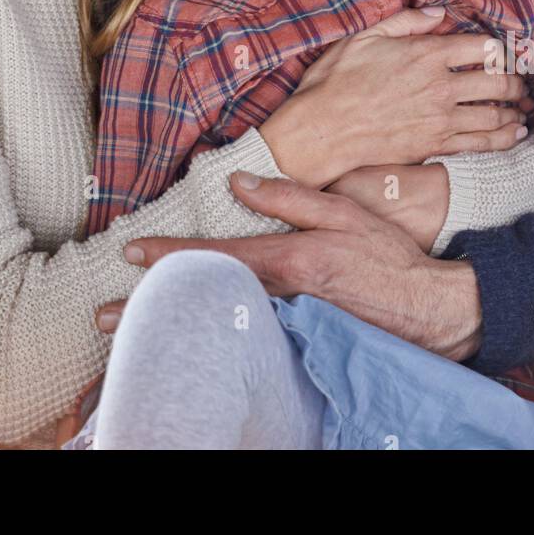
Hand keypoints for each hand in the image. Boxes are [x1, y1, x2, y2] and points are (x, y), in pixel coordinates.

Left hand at [118, 172, 483, 360]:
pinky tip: (188, 351)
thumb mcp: (342, 211)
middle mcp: (282, 299)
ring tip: (131, 335)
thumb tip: (238, 182)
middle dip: (151, 309)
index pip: (216, 256)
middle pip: (203, 300)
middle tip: (103, 315)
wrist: (430, 311)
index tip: (131, 253)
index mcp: (289, 260)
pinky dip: (211, 348)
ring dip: (173, 330)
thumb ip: (289, 197)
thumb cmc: (387, 255)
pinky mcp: (298, 347)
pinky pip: (243, 347)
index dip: (170, 254)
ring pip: (216, 327)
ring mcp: (288, 328)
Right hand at [259, 6, 532, 187]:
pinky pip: (481, 143)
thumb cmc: (336, 80)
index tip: (508, 52)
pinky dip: (504, 138)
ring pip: (495, 114)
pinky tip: (516, 133)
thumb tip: (436, 13)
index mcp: (427, 53)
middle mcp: (441, 85)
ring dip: (515, 110)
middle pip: (499, 82)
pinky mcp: (435, 145)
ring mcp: (441, 118)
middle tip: (520, 82)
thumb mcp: (365, 37)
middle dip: (516, 81)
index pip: (484, 48)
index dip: (503, 49)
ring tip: (522, 108)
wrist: (322, 129)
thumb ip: (405, 22)